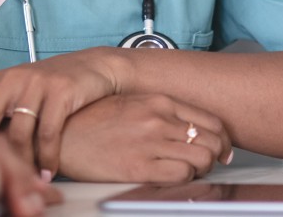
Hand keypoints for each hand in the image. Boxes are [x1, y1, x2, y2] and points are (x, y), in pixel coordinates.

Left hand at [0, 48, 123, 176]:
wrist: (91, 67)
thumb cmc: (44, 84)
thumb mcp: (6, 88)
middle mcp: (9, 80)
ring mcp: (34, 84)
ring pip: (20, 135)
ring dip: (23, 164)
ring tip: (26, 183)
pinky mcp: (59, 92)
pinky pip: (48, 133)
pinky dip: (47, 158)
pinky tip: (48, 172)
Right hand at [56, 93, 232, 181]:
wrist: (61, 134)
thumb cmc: (90, 121)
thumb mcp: (128, 104)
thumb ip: (158, 112)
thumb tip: (187, 129)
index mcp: (157, 100)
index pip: (210, 121)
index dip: (221, 140)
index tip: (219, 150)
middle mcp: (158, 118)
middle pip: (213, 141)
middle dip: (215, 157)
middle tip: (204, 164)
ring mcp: (150, 141)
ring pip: (203, 159)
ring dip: (200, 170)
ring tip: (185, 171)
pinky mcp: (141, 166)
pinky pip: (183, 176)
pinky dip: (184, 180)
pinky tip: (169, 178)